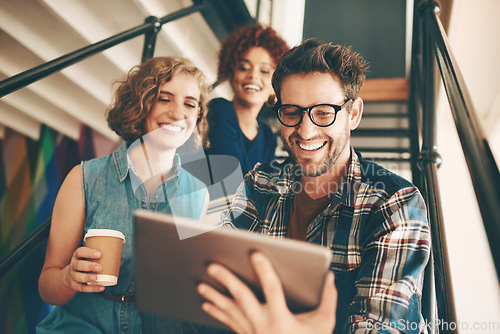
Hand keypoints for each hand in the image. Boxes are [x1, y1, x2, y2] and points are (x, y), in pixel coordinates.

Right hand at [62, 247, 103, 292]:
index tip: (99, 254)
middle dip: (89, 266)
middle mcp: (73, 265)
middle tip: (99, 267)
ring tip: (96, 278)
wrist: (69, 275)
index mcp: (77, 256)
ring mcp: (72, 276)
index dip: (89, 252)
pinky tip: (101, 287)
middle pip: (78, 265)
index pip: (80, 252)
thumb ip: (99, 254)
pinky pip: (82, 288)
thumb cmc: (85, 263)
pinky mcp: (74, 285)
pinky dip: (92, 289)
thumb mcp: (87, 257)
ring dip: (87, 277)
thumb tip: (118, 251)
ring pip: (78, 277)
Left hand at [197, 251, 336, 333]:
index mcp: (282, 320)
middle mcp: (263, 326)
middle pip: (241, 298)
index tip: (254, 252)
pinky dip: (217, 313)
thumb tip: (329, 277)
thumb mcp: (324, 324)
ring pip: (230, 312)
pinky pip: (228, 323)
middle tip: (212, 265)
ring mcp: (251, 333)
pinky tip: (206, 304)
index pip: (272, 289)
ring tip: (201, 285)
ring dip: (214, 297)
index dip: (264, 270)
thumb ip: (328, 299)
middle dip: (226, 280)